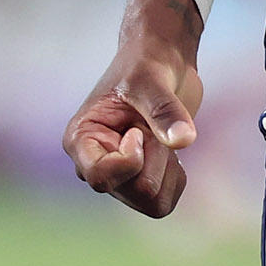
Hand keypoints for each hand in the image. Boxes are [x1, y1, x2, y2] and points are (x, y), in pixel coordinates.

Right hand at [62, 0, 206, 217]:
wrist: (163, 62)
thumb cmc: (147, 63)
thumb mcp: (152, 78)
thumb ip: (164, 110)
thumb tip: (184, 141)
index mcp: (80, 140)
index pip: (101, 178)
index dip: (130, 160)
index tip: (139, 129)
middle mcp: (93, 164)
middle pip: (135, 193)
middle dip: (155, 159)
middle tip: (151, 126)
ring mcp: (117, 177)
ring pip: (151, 203)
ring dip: (166, 169)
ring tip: (158, 136)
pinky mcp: (139, 181)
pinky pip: (164, 201)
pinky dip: (174, 176)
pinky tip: (166, 147)